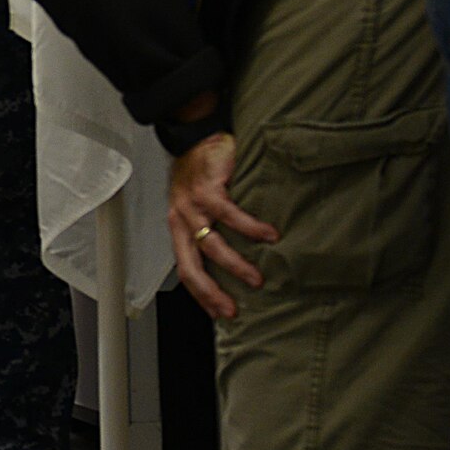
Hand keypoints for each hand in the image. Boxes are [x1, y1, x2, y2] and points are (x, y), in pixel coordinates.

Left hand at [167, 133, 278, 321]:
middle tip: (232, 308)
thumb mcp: (196, 206)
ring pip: (212, 244)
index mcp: (179, 228)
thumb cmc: (200, 173)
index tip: (219, 313)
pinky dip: (250, 228)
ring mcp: (193, 205)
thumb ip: (208, 229)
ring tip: (257, 278)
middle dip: (211, 291)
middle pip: (191, 265)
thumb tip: (233, 260)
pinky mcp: (208, 187)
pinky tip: (269, 236)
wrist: (196, 136)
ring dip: (235, 265)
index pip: (185, 269)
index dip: (201, 294)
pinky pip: (230, 214)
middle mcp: (182, 220)